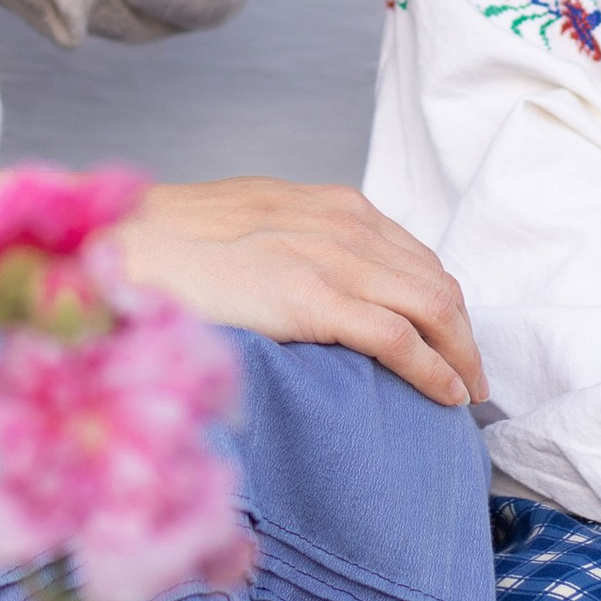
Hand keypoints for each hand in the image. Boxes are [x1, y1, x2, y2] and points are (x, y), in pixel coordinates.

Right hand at [119, 177, 488, 413]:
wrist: (129, 244)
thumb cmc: (176, 244)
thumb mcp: (255, 222)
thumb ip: (296, 243)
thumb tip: (313, 282)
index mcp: (331, 204)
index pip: (413, 255)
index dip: (440, 301)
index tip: (449, 336)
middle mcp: (344, 223)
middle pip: (435, 282)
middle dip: (462, 332)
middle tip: (471, 374)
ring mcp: (332, 258)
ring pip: (432, 308)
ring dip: (461, 354)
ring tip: (467, 392)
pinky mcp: (316, 300)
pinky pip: (400, 338)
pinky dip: (435, 369)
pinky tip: (446, 395)